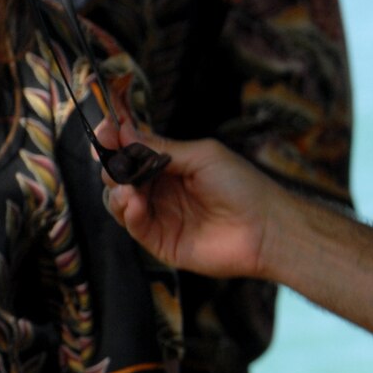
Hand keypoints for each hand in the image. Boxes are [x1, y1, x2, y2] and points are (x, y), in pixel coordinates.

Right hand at [95, 115, 277, 280]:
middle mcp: (161, 189)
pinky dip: (128, 212)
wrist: (266, 228)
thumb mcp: (202, 156)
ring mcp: (159, 215)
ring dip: (116, 191)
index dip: (115, 141)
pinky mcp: (160, 241)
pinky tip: (134, 202)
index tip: (105, 132)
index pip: (132, 151)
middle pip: (119, 176)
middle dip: (112, 165)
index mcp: (170, 165)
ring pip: (118, 201)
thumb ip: (162, 147)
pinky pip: (133, 226)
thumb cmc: (243, 186)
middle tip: (114, 160)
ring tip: (127, 187)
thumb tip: (124, 132)